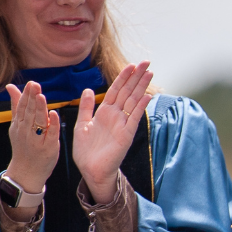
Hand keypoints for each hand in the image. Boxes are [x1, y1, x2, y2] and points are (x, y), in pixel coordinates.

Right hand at [4, 81, 59, 206]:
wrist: (27, 171)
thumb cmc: (24, 145)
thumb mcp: (17, 125)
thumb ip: (17, 105)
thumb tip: (11, 86)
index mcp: (19, 125)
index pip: (22, 107)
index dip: (26, 95)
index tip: (31, 83)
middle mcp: (26, 131)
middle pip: (29, 113)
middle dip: (32, 98)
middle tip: (35, 85)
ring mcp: (37, 139)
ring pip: (39, 122)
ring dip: (40, 109)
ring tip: (42, 96)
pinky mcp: (49, 147)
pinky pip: (51, 134)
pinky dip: (52, 124)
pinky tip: (54, 114)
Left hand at [73, 62, 152, 204]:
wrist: (91, 170)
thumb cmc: (86, 150)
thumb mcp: (81, 124)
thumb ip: (86, 107)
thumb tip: (88, 89)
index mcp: (104, 112)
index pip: (116, 90)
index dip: (123, 77)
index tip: (132, 65)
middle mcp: (116, 115)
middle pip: (128, 91)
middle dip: (136, 77)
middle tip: (147, 62)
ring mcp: (122, 124)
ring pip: (133, 101)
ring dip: (141, 87)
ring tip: (150, 73)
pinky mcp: (126, 134)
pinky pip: (134, 118)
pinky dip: (140, 107)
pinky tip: (147, 96)